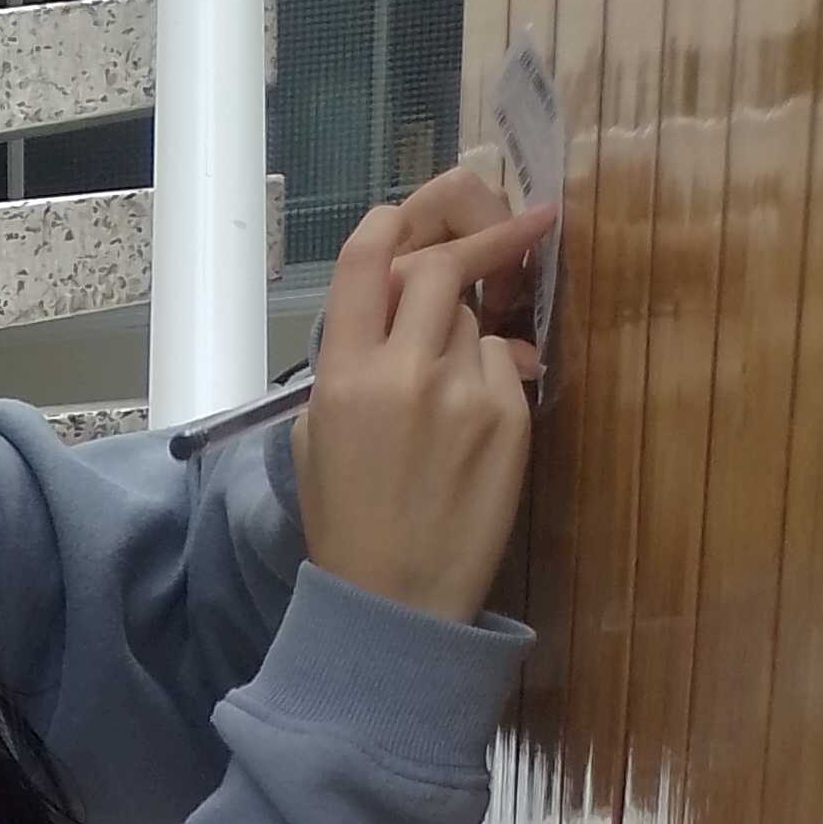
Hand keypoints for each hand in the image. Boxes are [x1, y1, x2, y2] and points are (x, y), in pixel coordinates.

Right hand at [294, 167, 556, 621]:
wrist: (395, 604)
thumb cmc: (346, 526)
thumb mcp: (313, 439)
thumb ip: (346, 364)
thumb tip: (387, 309)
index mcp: (342, 379)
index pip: (368, 259)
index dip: (389, 226)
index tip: (407, 219)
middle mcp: (403, 373)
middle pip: (439, 268)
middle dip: (455, 259)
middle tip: (482, 251)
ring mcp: (463, 392)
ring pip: (477, 318)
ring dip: (466, 333)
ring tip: (446, 395)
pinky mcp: (508, 416)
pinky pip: (503, 364)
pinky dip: (490, 379)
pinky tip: (470, 429)